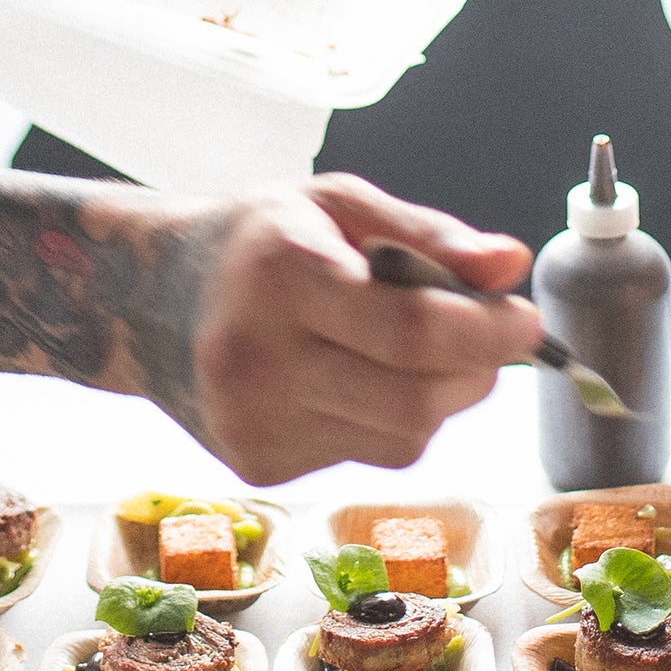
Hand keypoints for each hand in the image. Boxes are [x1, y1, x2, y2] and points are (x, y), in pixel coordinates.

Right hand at [176, 173, 535, 482]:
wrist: (144, 299)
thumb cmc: (255, 240)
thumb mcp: (336, 205)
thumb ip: (429, 234)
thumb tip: (511, 265)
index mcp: (284, 276)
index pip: (413, 329)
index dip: (488, 331)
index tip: (526, 318)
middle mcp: (260, 359)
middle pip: (414, 400)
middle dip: (477, 373)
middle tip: (493, 340)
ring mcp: (254, 423)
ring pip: (401, 438)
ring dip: (438, 399)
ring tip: (413, 352)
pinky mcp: (257, 465)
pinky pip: (365, 457)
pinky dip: (385, 420)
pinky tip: (352, 379)